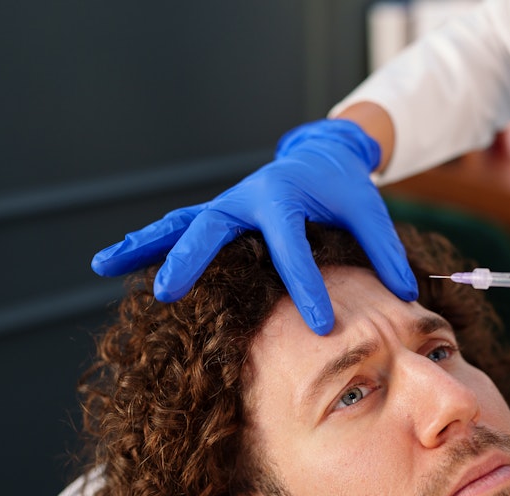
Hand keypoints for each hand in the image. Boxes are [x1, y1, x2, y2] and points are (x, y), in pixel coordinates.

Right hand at [90, 119, 417, 334]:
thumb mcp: (370, 211)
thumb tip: (408, 295)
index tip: (321, 326)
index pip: (292, 249)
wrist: (322, 155)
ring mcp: (226, 206)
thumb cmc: (346, 186)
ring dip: (143, 244)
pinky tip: (113, 262)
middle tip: (170, 291)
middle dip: (191, 259)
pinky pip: (178, 228)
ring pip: (179, 224)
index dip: (308, 288)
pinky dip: (148, 243)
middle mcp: (246, 198)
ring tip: (101, 263)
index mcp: (285, 197)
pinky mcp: (219, 215)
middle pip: (212, 229)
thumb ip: (385, 250)